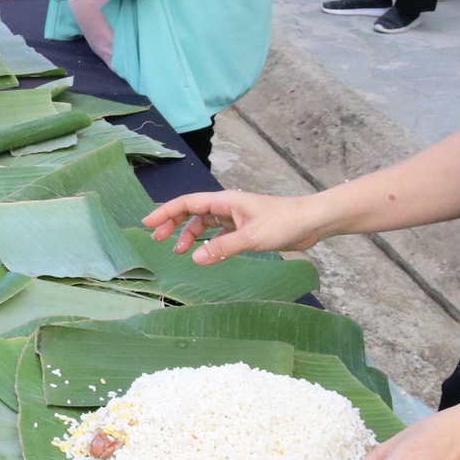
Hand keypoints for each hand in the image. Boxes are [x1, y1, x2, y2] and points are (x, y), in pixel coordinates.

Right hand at [142, 190, 326, 263]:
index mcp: (225, 201)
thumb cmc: (284, 223)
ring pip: (205, 224)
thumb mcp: (251, 237)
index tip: (148, 223)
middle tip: (157, 239)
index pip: (187, 203)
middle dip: (173, 224)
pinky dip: (209, 242)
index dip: (166, 212)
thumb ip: (223, 248)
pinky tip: (205, 253)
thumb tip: (195, 259)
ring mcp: (236, 217)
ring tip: (179, 251)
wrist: (311, 222)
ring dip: (190, 235)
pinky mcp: (245, 228)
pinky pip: (219, 234)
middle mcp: (227, 206)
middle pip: (192, 212)